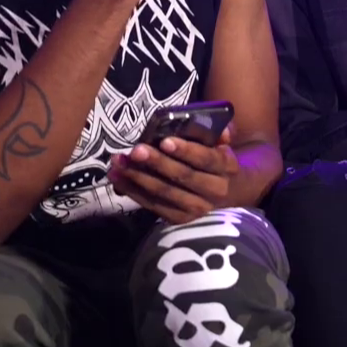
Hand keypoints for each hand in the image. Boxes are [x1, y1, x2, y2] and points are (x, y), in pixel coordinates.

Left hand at [110, 127, 240, 223]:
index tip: (165, 141)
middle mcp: (215, 190)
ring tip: (118, 163)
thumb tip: (217, 128)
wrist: (229, 190)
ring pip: (165, 193)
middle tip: (135, 151)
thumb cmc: (216, 158)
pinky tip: (117, 179)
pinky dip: (133, 192)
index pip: (206, 159)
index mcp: (226, 167)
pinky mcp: (179, 219)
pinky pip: (153, 205)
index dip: (186, 151)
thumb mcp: (222, 142)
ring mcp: (196, 208)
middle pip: (183, 177)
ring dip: (138, 177)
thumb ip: (219, 132)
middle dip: (157, 163)